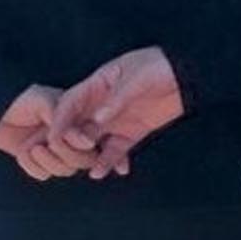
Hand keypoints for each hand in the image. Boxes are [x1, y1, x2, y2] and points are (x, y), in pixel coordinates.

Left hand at [0, 86, 97, 180]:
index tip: (80, 141)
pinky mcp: (38, 163)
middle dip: (70, 155)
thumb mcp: (43, 101)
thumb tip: (78, 137)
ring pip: (65, 170)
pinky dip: (33, 166)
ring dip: (50, 162)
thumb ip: (62, 117)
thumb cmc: (21, 101)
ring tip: (35, 148)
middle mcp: (71, 140)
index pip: (96, 139)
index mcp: (79, 121)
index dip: (88, 144)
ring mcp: (55, 153)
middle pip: (86, 160)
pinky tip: (24, 152)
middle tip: (51, 144)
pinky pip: (43, 174)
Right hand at [47, 47, 187, 180]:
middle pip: (77, 126)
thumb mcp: (136, 78)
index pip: (70, 103)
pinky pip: (116, 150)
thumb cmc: (158, 67)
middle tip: (70, 155)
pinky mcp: (132, 133)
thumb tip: (98, 118)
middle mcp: (101, 105)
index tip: (53, 137)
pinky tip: (106, 172)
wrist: (187, 76)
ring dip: (87, 156)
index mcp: (96, 86)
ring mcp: (115, 120)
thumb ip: (117, 99)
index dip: (59, 120)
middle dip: (69, 142)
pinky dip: (109, 162)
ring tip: (88, 170)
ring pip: (93, 141)